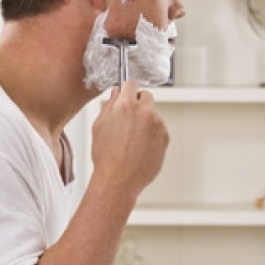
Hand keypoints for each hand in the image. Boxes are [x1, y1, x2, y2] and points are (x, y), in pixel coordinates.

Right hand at [90, 79, 168, 197]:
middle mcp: (145, 112)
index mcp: (126, 105)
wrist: (119, 180)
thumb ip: (109, 105)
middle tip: (128, 118)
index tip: (125, 94)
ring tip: (131, 140)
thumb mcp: (99, 126)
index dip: (126, 89)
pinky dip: (152, 134)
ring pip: (153, 114)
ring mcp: (158, 125)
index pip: (131, 83)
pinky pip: (159, 129)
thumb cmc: (105, 156)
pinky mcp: (165, 138)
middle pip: (146, 96)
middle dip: (138, 103)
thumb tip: (116, 94)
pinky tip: (139, 147)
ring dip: (145, 120)